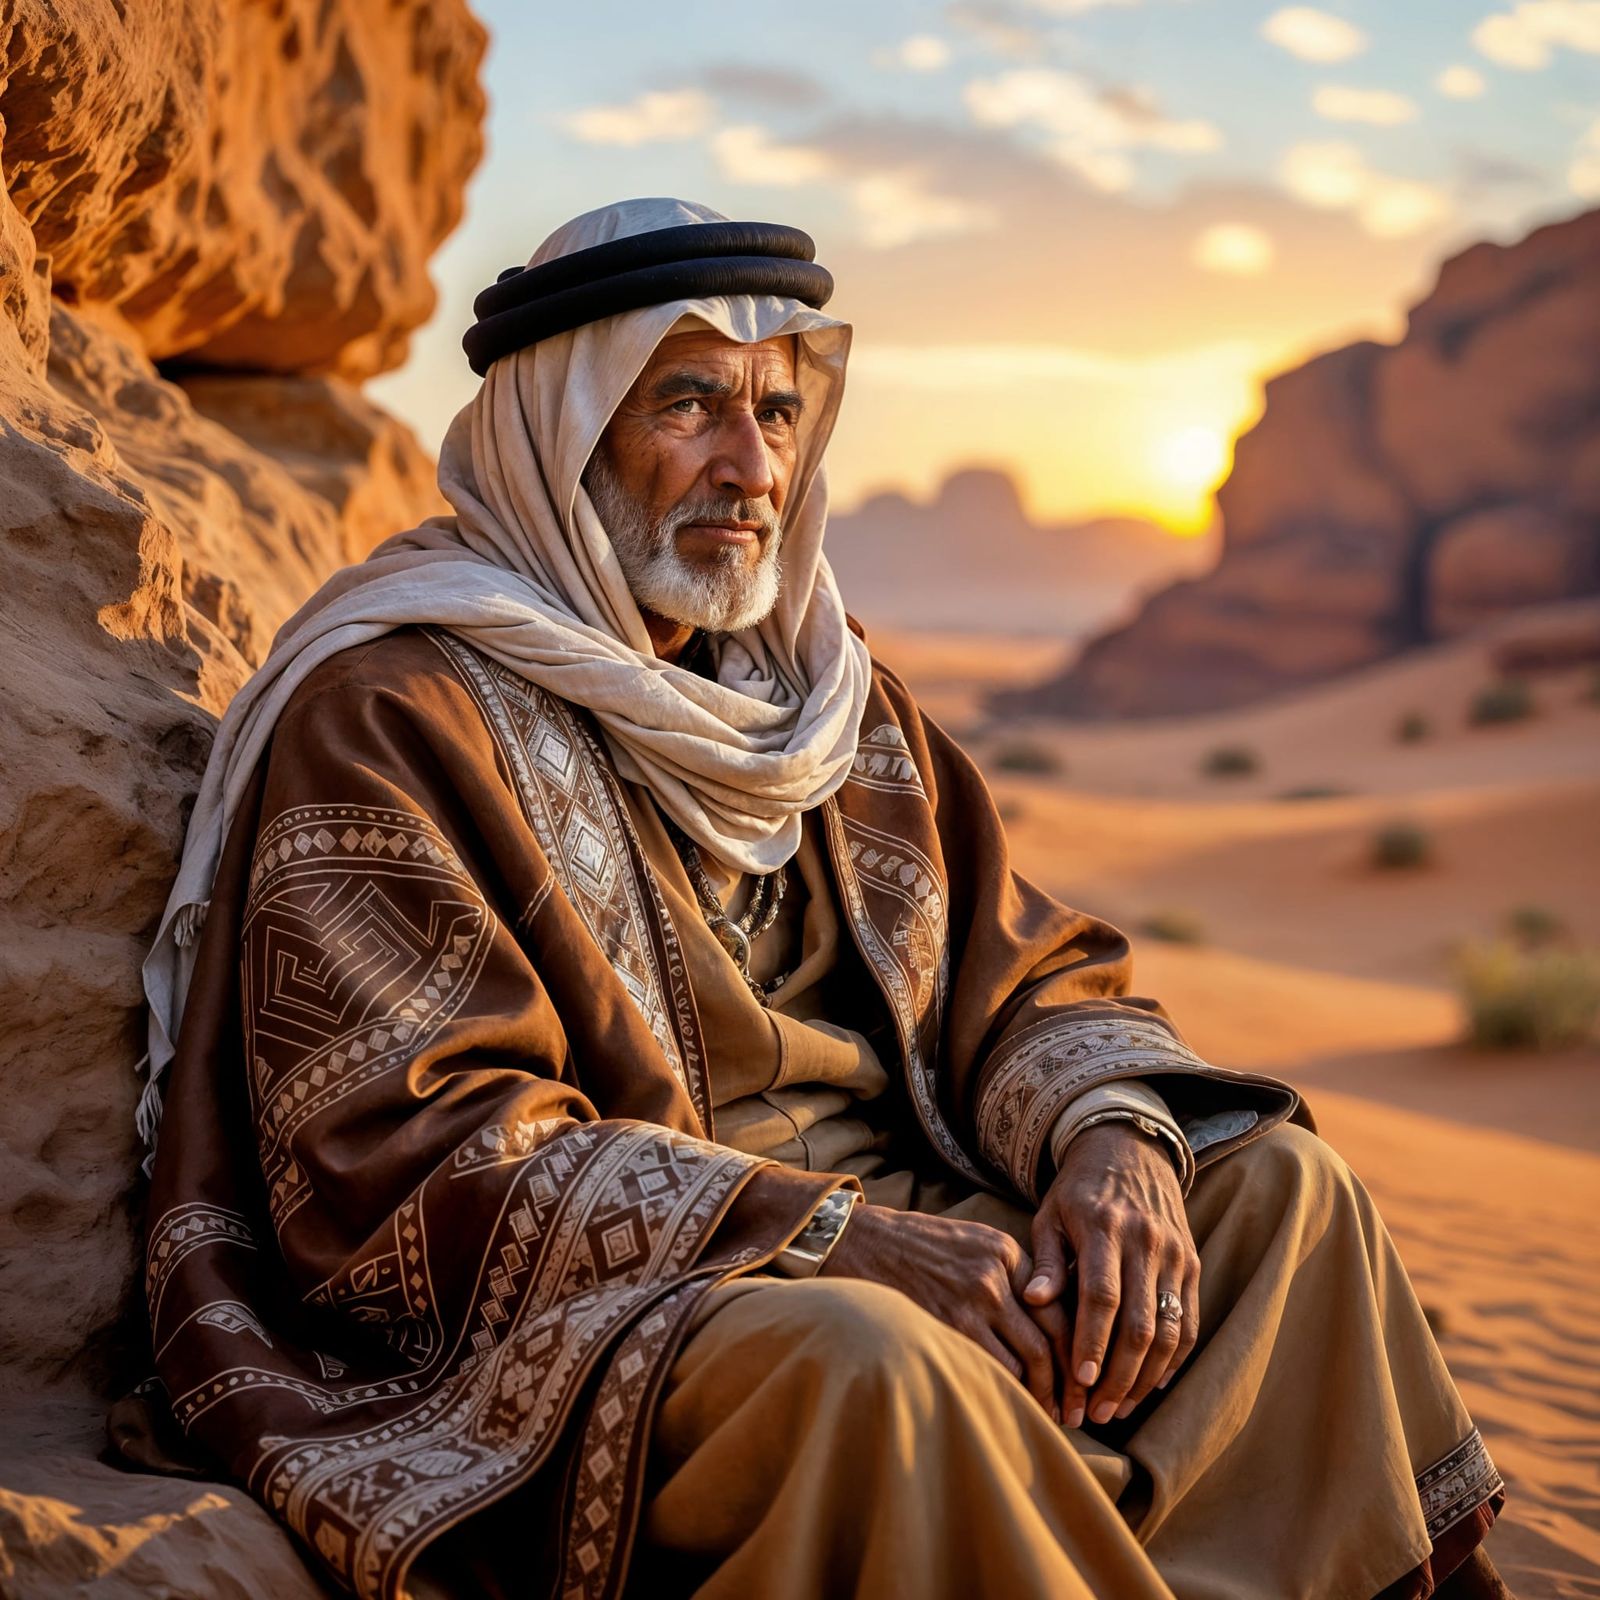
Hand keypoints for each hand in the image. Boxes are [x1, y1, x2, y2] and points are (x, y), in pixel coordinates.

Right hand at [822, 1202, 1060, 1416]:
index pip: (1056, 1307)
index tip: (1081, 1377)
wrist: (861, 1242)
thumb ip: (1010, 1271)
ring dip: (1037, 1394)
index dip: (1075, 1347)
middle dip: (1065, 1383)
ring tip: (1046, 1415)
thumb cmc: (918, 1245)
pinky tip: (1008, 1407)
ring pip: (1022, 1363)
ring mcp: (968, 1303)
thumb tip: (1047, 1316)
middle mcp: (993, 1276)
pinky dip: (1002, 1393)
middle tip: (1074, 1411)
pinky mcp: (942, 1327)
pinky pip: (986, 1370)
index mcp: (1005, 1251)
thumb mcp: (972, 1240)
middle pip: (1047, 1339)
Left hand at [1023, 1121, 1199, 1429]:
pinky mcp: (1192, 1264)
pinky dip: (1174, 1359)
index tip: (1081, 1380)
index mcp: (1105, 1228)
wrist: (1129, 1151)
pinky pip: (1189, 1321)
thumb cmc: (1078, 1191)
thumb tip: (1032, 1301)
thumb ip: (1045, 1260)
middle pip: (1140, 1323)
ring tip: (1120, 1407)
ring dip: (1146, 1377)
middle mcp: (1146, 1242)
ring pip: (1169, 1330)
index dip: (1093, 1341)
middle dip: (1120, 1375)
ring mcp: (1175, 1254)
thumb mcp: (1051, 1215)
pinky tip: (1153, 1384)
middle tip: (1097, 1411)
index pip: (1103, 1296)